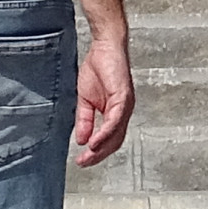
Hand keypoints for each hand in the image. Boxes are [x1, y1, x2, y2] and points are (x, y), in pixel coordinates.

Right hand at [71, 28, 134, 166]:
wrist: (104, 46)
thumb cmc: (98, 68)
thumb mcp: (85, 99)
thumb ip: (85, 120)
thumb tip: (81, 140)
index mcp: (115, 112)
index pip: (110, 139)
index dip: (97, 152)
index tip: (82, 161)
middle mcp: (123, 111)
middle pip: (115, 141)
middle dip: (98, 155)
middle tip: (83, 163)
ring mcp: (126, 104)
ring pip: (116, 134)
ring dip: (102, 148)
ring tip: (88, 156)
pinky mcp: (123, 96)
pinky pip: (115, 120)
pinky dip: (105, 133)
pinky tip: (95, 141)